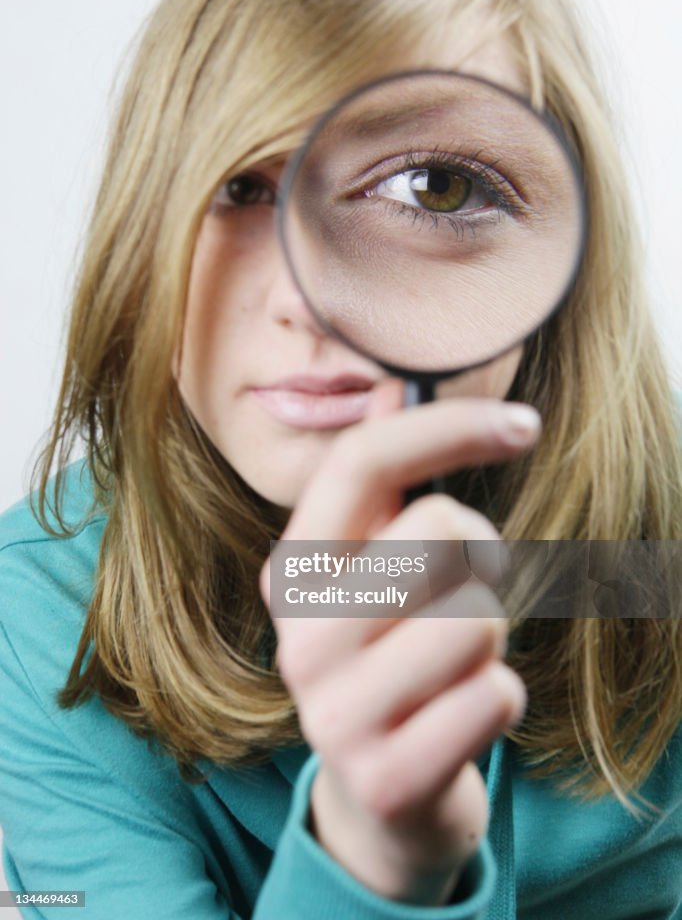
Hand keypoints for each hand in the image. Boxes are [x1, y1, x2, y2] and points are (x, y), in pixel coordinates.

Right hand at [260, 380, 539, 904]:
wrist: (381, 792)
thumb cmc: (390, 654)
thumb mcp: (372, 568)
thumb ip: (378, 483)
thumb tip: (390, 385)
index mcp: (292, 571)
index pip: (360, 462)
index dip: (447, 426)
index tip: (522, 423)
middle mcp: (299, 638)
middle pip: (440, 529)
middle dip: (480, 556)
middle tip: (462, 591)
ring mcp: (333, 714)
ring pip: (479, 616)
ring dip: (490, 636)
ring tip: (453, 663)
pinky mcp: (386, 778)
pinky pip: (498, 695)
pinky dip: (498, 699)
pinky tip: (456, 719)